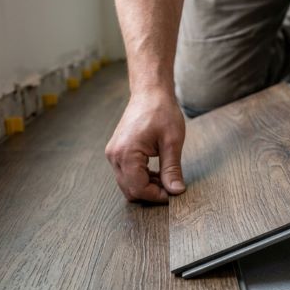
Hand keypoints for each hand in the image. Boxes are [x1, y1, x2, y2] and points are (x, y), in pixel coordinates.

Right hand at [105, 88, 185, 202]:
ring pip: (127, 184)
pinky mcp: (116, 152)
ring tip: (165, 177)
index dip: (156, 196)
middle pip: (130, 190)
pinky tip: (156, 172)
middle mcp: (114, 155)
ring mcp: (113, 154)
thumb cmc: (161, 112)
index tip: (172, 194)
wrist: (150, 92)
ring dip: (145, 186)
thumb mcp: (172, 142)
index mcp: (127, 153)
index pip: (138, 188)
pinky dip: (140, 178)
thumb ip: (172, 169)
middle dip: (150, 193)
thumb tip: (176, 191)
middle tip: (170, 187)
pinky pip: (126, 174)